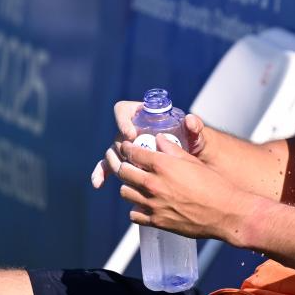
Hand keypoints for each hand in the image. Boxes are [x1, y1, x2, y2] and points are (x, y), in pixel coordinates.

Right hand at [90, 101, 208, 187]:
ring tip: (117, 172)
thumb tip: (190, 120)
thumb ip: (195, 126)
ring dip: (111, 162)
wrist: (191, 161)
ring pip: (112, 152)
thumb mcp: (196, 135)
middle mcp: (131, 129)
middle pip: (117, 135)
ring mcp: (127, 147)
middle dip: (120, 147)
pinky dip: (101, 174)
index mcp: (143, 116)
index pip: (123, 110)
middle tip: (128, 160)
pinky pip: (109, 166)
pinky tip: (98, 184)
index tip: (132, 135)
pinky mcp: (125, 162)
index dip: (123, 121)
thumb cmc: (192, 142)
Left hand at [118, 135, 255, 241]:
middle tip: (130, 164)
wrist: (226, 212)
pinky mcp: (156, 221)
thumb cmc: (214, 184)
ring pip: (125, 192)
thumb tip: (159, 140)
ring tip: (138, 183)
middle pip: (124, 172)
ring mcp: (153, 205)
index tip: (126, 147)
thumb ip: (172, 149)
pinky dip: (137, 207)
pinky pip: (134, 214)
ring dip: (129, 185)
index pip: (133, 153)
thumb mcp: (193, 161)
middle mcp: (154, 184)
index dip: (127, 148)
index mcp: (163, 166)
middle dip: (125, 165)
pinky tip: (145, 203)